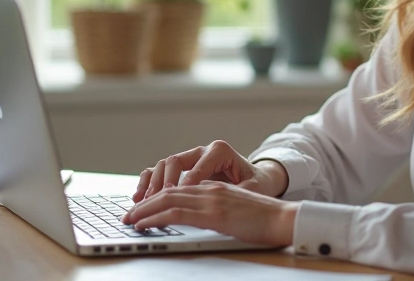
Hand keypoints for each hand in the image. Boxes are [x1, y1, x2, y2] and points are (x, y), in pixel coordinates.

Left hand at [122, 181, 298, 246]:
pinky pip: (176, 213)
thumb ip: (219, 208)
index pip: (179, 190)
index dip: (158, 199)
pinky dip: (155, 218)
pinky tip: (144, 224)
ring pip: (167, 200)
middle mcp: (210, 190)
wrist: (285, 219)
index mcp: (216, 188)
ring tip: (129, 220)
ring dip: (144, 210)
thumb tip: (201, 217)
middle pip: (168, 192)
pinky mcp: (213, 213)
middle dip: (145, 204)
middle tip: (128, 215)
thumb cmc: (267, 220)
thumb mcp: (237, 211)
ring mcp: (211, 200)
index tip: (143, 210)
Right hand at [133, 140, 287, 200]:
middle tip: (154, 201)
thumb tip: (223, 199)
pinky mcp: (183, 167)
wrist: (257, 179)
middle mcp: (201, 150)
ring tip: (142, 200)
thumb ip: (238, 191)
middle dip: (163, 183)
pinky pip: (160, 171)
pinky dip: (148, 182)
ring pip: (163, 164)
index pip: (197, 168)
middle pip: (175, 161)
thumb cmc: (256, 183)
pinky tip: (140, 197)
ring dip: (151, 183)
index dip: (185, 186)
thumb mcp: (253, 188)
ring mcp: (190, 158)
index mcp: (219, 151)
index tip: (176, 202)